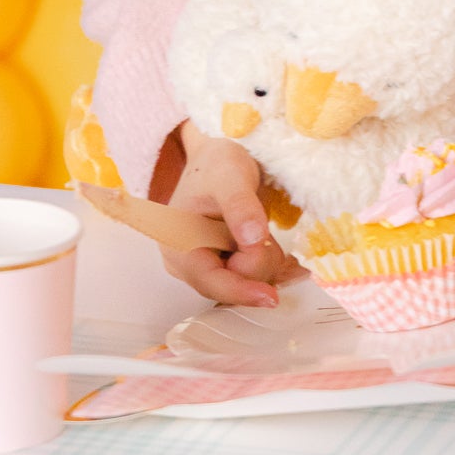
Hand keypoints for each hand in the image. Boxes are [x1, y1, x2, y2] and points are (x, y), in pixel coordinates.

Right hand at [161, 123, 296, 305]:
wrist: (218, 157)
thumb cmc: (215, 163)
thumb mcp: (229, 175)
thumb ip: (240, 206)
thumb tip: (252, 240)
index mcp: (180, 248)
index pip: (211, 282)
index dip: (241, 291)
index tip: (270, 297)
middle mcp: (190, 263)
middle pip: (233, 282)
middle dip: (257, 259)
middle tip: (263, 227)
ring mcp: (209, 263)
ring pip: (248, 280)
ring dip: (265, 257)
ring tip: (262, 225)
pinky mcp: (226, 262)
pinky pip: (254, 274)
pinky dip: (269, 260)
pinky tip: (274, 243)